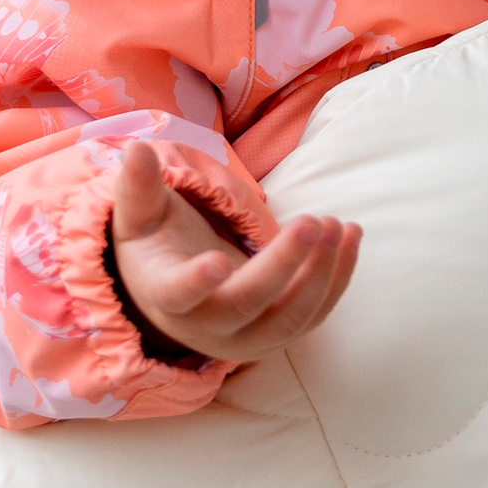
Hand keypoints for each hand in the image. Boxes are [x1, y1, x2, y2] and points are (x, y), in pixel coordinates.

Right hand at [108, 141, 360, 361]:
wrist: (175, 298)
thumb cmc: (155, 248)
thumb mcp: (139, 217)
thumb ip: (138, 186)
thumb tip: (136, 148)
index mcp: (166, 295)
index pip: (179, 293)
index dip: (197, 282)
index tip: (218, 261)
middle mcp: (206, 327)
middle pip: (247, 303)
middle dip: (284, 264)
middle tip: (314, 221)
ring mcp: (246, 339)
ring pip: (290, 318)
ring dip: (321, 273)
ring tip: (340, 225)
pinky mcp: (278, 338)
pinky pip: (314, 316)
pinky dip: (337, 280)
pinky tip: (351, 237)